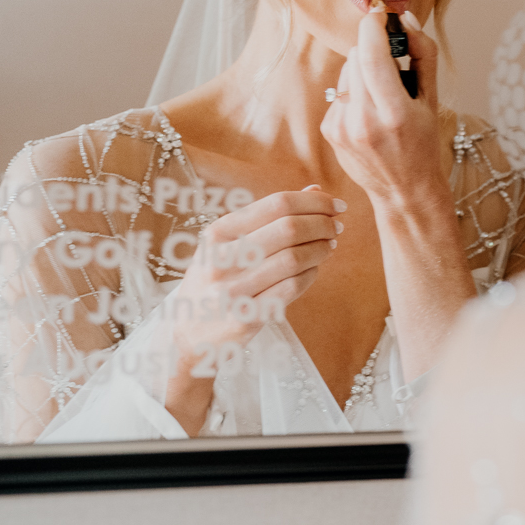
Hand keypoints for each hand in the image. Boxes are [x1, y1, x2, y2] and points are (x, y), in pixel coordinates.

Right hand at [164, 185, 341, 423]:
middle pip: (289, 229)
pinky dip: (311, 274)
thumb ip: (270, 216)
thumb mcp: (230, 244)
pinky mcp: (246, 317)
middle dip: (323, 224)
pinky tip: (314, 269)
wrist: (188, 334)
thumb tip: (315, 190)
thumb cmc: (216, 280)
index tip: (336, 205)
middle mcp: (221, 259)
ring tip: (329, 246)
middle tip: (336, 226)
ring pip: (295, 259)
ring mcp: (233, 290)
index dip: (314, 202)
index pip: (276, 204)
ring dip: (321, 249)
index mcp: (218, 233)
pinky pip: (292, 288)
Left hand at [322, 9, 447, 208]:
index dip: (373, 27)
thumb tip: (407, 20)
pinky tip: (368, 112)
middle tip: (391, 65)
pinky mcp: (329, 130)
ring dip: (362, 71)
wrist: (404, 190)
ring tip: (381, 95)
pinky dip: (354, 93)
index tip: (379, 15)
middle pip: (357, 58)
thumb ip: (423, 55)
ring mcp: (342, 127)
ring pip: (346, 72)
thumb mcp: (433, 101)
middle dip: (373, 50)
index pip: (372, 56)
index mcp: (394, 113)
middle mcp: (363, 121)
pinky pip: (339, 91)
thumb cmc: (423, 144)